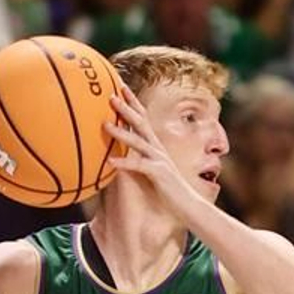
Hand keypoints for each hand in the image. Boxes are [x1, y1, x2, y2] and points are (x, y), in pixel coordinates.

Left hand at [103, 81, 204, 217]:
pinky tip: (110, 162)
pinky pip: (139, 166)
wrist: (189, 205)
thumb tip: (123, 154)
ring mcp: (159, 160)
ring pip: (138, 142)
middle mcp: (158, 149)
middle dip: (126, 108)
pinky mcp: (158, 173)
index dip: (133, 103)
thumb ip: (142, 159)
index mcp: (156, 146)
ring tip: (105, 125)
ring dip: (121, 132)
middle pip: (141, 123)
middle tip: (110, 95)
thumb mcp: (155, 170)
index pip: (144, 119)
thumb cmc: (169, 189)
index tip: (121, 88)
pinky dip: (124, 163)